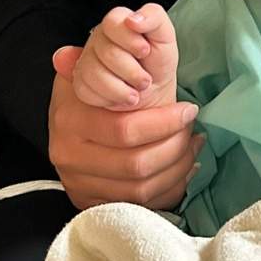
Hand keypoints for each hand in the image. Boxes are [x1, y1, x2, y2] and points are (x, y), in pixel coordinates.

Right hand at [48, 45, 201, 210]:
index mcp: (69, 123)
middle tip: (193, 129)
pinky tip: (184, 168)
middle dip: (175, 146)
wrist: (68, 133)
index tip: (188, 109)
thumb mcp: (84, 73)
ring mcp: (80, 186)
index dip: (165, 122)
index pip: (125, 130)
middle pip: (137, 164)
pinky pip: (142, 205)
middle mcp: (70, 159)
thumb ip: (85, 61)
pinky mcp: (92, 205)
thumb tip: (67, 55)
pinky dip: (170, 187)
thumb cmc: (86, 97)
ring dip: (177, 168)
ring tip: (193, 145)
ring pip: (142, 188)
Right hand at [69, 3, 177, 111]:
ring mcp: (86, 60)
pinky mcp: (81, 81)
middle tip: (145, 78)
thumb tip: (134, 18)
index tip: (145, 51)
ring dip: (122, 89)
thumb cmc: (158, 61)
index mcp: (117, 23)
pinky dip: (109, 99)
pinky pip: (86, 91)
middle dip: (132, 71)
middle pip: (106, 52)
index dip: (130, 39)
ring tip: (135, 91)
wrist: (153, 91)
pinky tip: (121, 94)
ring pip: (94, 74)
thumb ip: (154, 17)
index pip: (112, 22)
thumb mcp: (165, 35)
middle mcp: (99, 39)